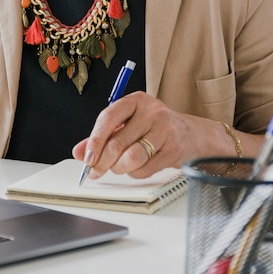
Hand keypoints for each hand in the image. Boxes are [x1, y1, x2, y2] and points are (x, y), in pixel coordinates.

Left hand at [72, 91, 226, 178]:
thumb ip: (102, 136)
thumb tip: (79, 151)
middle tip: (96, 170)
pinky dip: (135, 173)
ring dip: (119, 168)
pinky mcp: (173, 150)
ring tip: (119, 166)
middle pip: (118, 141)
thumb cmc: (154, 128)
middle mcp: (151, 112)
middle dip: (103, 161)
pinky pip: (145, 169)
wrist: (192, 135)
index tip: (87, 157)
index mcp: (136, 100)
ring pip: (131, 157)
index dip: (95, 139)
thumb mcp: (128, 124)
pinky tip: (137, 167)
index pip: (109, 117)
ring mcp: (165, 130)